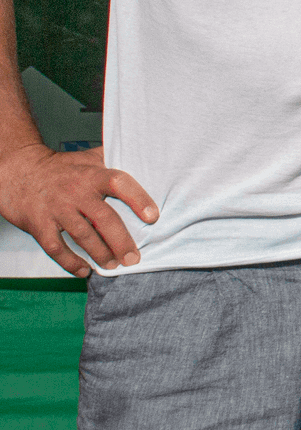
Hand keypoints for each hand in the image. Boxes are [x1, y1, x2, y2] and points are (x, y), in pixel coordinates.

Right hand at [0, 142, 157, 275]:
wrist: (18, 171)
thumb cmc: (62, 168)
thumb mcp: (89, 158)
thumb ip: (114, 161)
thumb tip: (146, 161)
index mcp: (92, 175)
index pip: (119, 183)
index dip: (138, 199)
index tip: (152, 217)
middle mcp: (75, 191)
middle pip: (104, 218)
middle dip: (121, 242)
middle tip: (134, 259)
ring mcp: (56, 209)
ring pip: (82, 236)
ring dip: (100, 254)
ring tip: (113, 266)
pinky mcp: (39, 224)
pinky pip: (56, 248)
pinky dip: (70, 262)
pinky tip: (84, 271)